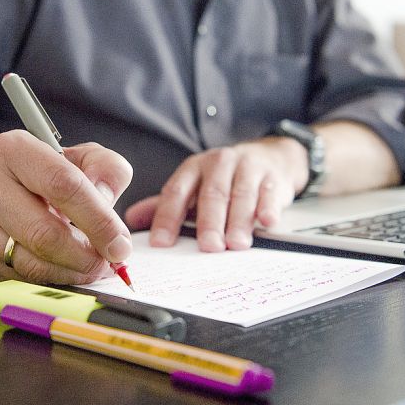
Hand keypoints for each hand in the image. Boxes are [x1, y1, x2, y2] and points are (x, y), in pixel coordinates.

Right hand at [0, 130, 132, 283]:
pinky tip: (62, 270)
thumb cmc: (42, 174)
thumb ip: (106, 171)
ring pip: (28, 263)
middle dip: (84, 257)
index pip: (63, 186)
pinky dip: (46, 280)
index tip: (120, 245)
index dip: (98, 220)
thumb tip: (107, 203)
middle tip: (108, 265)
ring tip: (90, 268)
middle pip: (42, 232)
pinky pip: (15, 278)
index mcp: (13, 149)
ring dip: (68, 273)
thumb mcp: (80, 158)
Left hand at [125, 137, 302, 251]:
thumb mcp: (193, 186)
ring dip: (239, 221)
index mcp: (194, 168)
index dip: (167, 217)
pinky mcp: (273, 177)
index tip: (161, 243)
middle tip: (208, 247)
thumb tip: (131, 220)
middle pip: (212, 194)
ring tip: (236, 244)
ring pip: (241, 195)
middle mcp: (219, 164)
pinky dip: (269, 208)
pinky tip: (267, 222)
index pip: (176, 192)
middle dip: (209, 223)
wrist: (270, 157)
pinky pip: (270, 193)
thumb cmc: (225, 178)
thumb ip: (166, 204)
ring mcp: (248, 168)